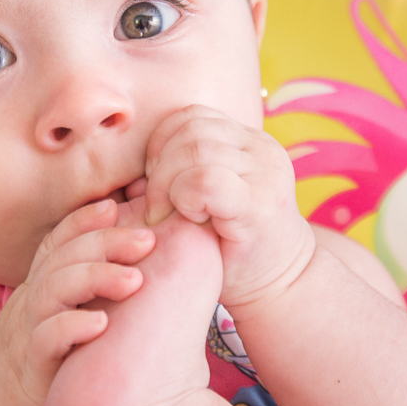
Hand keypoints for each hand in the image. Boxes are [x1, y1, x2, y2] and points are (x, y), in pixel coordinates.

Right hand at [0, 199, 150, 405]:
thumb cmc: (47, 366)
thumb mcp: (60, 318)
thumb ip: (86, 292)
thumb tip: (141, 268)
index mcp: (42, 286)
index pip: (58, 241)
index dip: (83, 219)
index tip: (117, 205)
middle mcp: (33, 301)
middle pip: (63, 257)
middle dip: (105, 242)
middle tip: (147, 240)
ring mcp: (28, 332)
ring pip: (53, 290)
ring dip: (94, 278)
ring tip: (134, 279)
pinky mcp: (31, 368)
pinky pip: (46, 340)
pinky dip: (72, 327)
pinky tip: (101, 323)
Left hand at [142, 104, 315, 308]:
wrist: (277, 289)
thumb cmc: (227, 247)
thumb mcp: (201, 200)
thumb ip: (176, 175)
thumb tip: (129, 175)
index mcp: (248, 141)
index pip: (190, 117)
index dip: (162, 144)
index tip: (155, 182)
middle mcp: (261, 149)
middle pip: (190, 128)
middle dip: (160, 166)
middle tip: (156, 206)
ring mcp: (265, 173)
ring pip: (195, 149)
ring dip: (167, 184)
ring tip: (168, 216)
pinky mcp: (260, 203)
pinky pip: (205, 180)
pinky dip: (184, 198)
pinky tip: (189, 221)